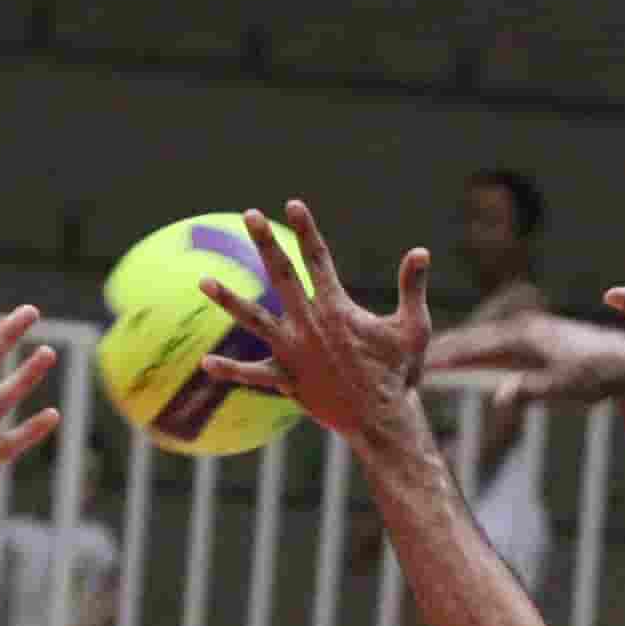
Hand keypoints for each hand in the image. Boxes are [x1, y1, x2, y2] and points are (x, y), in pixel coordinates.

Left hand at [197, 204, 431, 447]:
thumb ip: (412, 287)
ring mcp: (293, 352)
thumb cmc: (400, 374)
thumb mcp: (413, 328)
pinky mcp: (287, 381)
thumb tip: (421, 251)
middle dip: (266, 242)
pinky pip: (253, 374)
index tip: (293, 204)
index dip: (306, 230)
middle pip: (281, 274)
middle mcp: (309, 324)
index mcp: (337, 308)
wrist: (382, 420)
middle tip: (250, 215)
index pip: (318, 259)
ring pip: (253, 319)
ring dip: (228, 299)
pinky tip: (207, 362)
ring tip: (203, 280)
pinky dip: (231, 370)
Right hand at [425, 314, 624, 417]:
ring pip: (483, 341)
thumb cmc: (595, 379)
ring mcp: (527, 333)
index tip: (422, 365)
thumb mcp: (564, 389)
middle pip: (473, 339)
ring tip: (430, 359)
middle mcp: (522, 329)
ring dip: (457, 349)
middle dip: (443, 349)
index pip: (475, 347)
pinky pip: (497, 345)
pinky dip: (476, 351)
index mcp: (523, 338)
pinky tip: (465, 358)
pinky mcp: (534, 341)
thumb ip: (532, 392)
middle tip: (409, 359)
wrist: (623, 363)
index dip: (447, 357)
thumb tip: (500, 397)